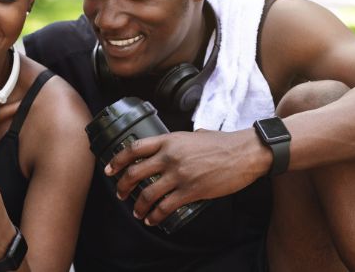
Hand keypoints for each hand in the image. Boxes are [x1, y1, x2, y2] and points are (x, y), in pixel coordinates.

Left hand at [104, 129, 268, 225]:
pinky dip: (155, 216)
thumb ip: (181, 140)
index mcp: (169, 140)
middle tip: (119, 193)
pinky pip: (165, 207)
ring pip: (147, 194)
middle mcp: (170, 157)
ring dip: (138, 206)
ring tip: (137, 212)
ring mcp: (179, 175)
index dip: (117, 160)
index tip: (110, 169)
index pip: (134, 148)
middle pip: (134, 173)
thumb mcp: (195, 134)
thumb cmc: (223, 143)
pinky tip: (153, 220)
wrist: (244, 153)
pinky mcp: (190, 191)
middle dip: (122, 186)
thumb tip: (176, 144)